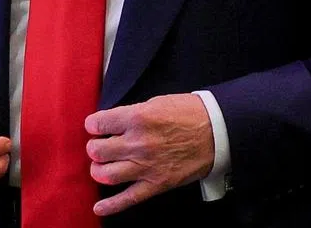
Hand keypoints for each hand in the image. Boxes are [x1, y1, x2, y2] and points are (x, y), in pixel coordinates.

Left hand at [84, 93, 214, 215]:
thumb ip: (133, 113)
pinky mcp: (156, 184)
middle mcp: (138, 143)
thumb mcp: (157, 102)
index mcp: (137, 118)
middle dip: (94, 148)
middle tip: (98, 146)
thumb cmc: (188, 113)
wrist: (216, 132)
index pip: (99, 124)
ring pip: (107, 174)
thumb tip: (113, 123)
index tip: (95, 126)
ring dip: (98, 170)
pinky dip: (111, 205)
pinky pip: (128, 198)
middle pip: (98, 151)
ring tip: (102, 166)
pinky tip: (98, 207)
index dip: (93, 125)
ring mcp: (146, 166)